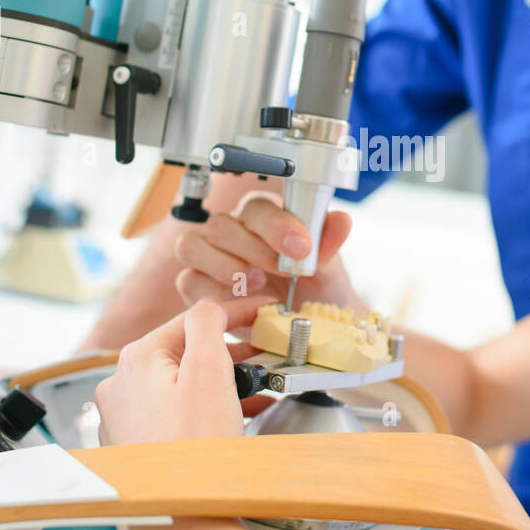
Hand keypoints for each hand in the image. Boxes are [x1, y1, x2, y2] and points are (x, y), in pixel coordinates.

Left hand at [94, 296, 273, 446]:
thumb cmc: (193, 452)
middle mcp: (122, 385)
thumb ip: (207, 325)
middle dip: (229, 351)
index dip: (234, 312)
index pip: (192, 319)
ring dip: (220, 382)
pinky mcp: (136, 443)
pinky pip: (174, 411)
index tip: (262, 311)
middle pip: (185, 351)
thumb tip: (208, 306)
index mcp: (137, 359)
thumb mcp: (208, 371)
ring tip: (255, 389)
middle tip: (264, 354)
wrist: (181, 519)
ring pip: (181, 383)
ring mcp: (125, 417)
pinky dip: (204, 407)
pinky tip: (232, 415)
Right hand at [173, 190, 363, 312]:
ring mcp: (209, 256)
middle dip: (253, 250)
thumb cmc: (313, 286)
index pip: (258, 207)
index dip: (277, 226)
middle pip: (220, 225)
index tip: (301, 248)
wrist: (305, 321)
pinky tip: (238, 301)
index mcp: (263, 216)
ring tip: (256, 283)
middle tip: (281, 272)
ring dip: (223, 266)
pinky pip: (187, 279)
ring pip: (191, 246)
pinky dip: (210, 290)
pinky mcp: (197, 285)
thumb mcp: (328, 266)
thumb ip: (328, 243)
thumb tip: (342, 220)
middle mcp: (232, 230)